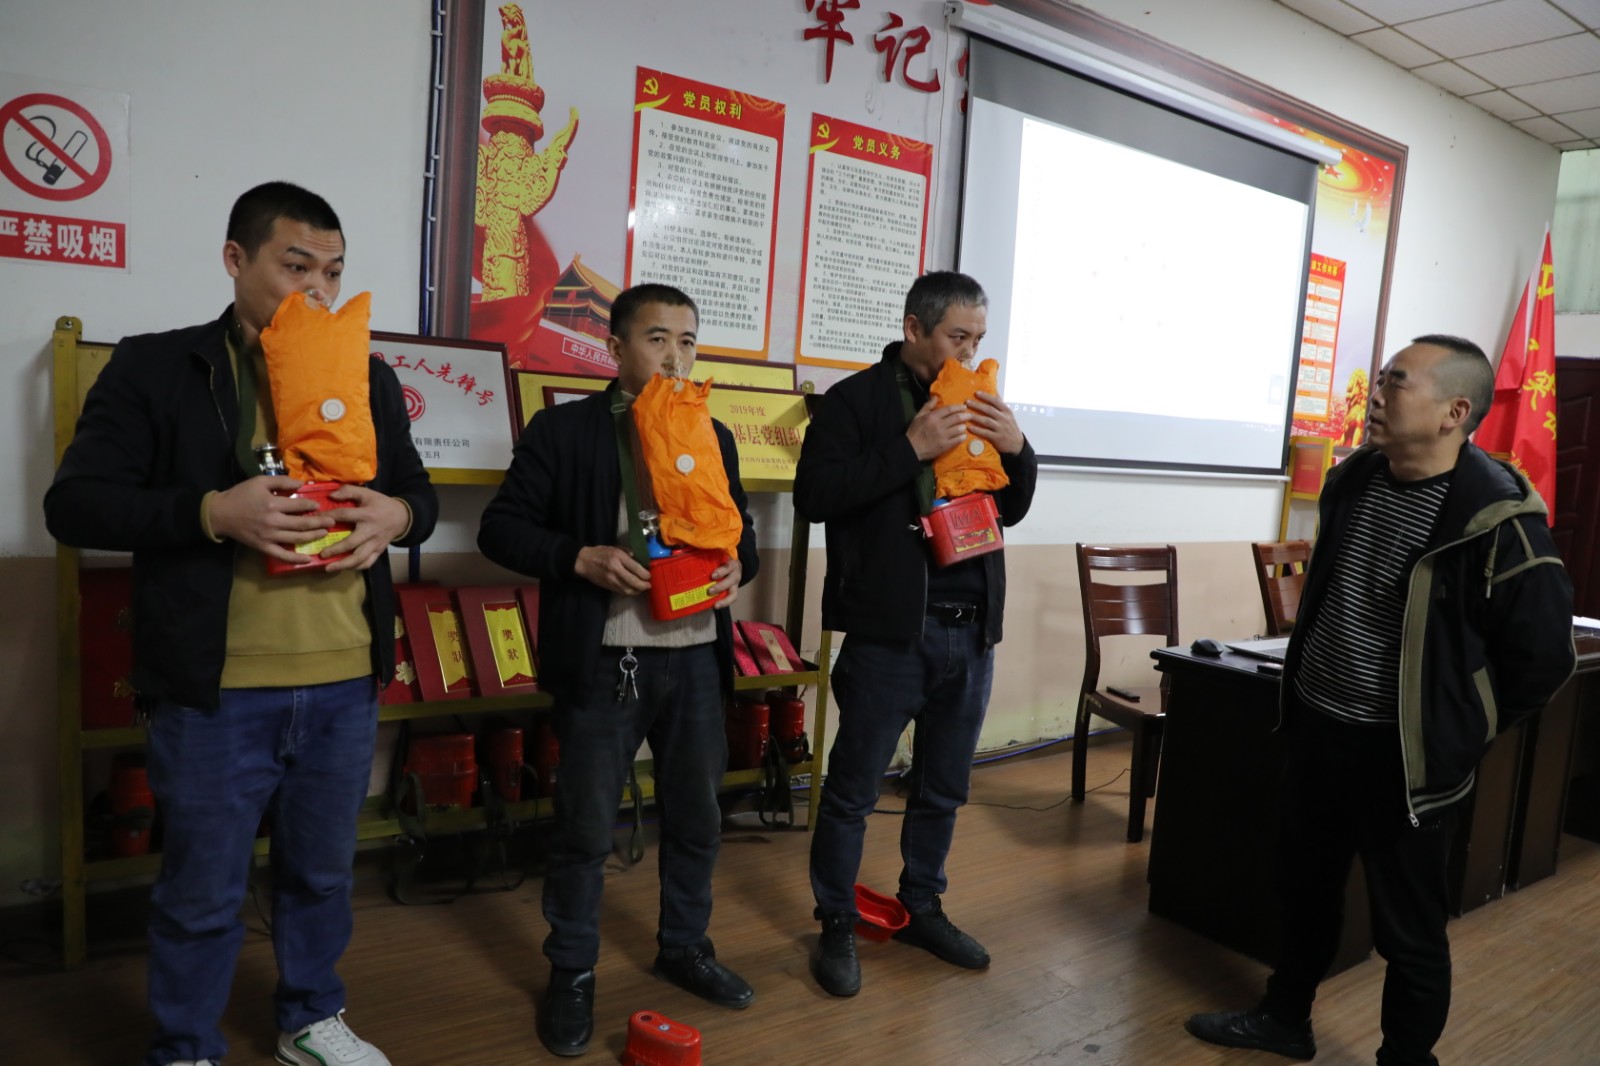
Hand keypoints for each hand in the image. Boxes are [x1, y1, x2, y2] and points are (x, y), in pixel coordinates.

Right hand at [207, 475, 332, 562]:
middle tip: (332, 521)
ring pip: (296, 539)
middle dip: (319, 523)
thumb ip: (282, 481)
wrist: (220, 513)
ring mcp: (269, 537)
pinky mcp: (263, 547)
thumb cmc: (241, 495)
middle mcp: (273, 522)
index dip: (311, 506)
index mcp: (273, 505)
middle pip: (302, 524)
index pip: (299, 507)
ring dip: (313, 537)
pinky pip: (282, 555)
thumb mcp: (260, 482)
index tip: (319, 506)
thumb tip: (301, 484)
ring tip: (324, 534)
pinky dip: (296, 558)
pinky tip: (308, 559)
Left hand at [319, 485, 413, 571]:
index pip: (344, 515)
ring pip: (359, 557)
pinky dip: (355, 567)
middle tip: (321, 554)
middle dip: (335, 549)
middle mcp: (370, 531)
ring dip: (343, 564)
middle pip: (351, 543)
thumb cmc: (381, 504)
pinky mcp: (379, 551)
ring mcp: (375, 543)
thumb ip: (349, 491)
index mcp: (366, 514)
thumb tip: (331, 495)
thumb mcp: (367, 493)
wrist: (402, 517)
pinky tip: (344, 568)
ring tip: (328, 568)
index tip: (313, 520)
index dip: (327, 517)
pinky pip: (367, 563)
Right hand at [575, 545, 651, 594]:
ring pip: (628, 589)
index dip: (645, 574)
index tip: (649, 576)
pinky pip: (622, 591)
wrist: (584, 561)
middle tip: (648, 585)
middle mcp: (616, 569)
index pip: (636, 568)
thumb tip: (638, 559)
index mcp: (618, 557)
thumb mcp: (614, 548)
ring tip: (642, 588)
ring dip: (638, 591)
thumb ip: (627, 552)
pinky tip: (634, 590)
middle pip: (633, 581)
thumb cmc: (600, 553)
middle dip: (643, 585)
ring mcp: (611, 579)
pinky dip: (630, 592)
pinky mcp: (608, 586)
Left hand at [709, 554, 741, 608]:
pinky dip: (724, 603)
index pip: (728, 566)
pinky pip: (732, 598)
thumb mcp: (718, 554)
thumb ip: (706, 553)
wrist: (735, 565)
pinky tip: (716, 606)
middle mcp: (735, 574)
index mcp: (731, 563)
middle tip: (709, 590)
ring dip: (724, 599)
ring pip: (733, 592)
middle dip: (720, 586)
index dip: (721, 571)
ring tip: (716, 604)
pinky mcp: (734, 590)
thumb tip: (685, 548)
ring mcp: (735, 584)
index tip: (712, 575)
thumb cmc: (722, 559)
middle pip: (730, 580)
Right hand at [906, 397, 969, 460]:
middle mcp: (939, 425)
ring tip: (965, 425)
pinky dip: (962, 436)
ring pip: (959, 429)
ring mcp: (943, 436)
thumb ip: (928, 406)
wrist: (912, 448)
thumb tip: (936, 397)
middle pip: (957, 418)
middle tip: (970, 415)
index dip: (958, 407)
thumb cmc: (915, 431)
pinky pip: (958, 440)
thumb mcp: (918, 416)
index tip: (964, 407)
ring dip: (964, 426)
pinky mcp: (945, 446)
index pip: (949, 409)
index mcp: (932, 417)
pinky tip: (963, 435)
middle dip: (965, 416)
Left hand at [967, 391, 1024, 455]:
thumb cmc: (1010, 427)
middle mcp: (1004, 418)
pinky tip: (969, 428)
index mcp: (1006, 411)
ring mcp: (1001, 428)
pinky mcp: (997, 438)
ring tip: (965, 415)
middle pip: (989, 410)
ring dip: (975, 417)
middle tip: (967, 402)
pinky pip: (986, 433)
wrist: (1016, 444)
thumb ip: (1000, 403)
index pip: (995, 401)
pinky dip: (977, 430)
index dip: (986, 396)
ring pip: (986, 421)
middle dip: (977, 405)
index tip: (976, 393)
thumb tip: (995, 391)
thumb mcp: (1008, 414)